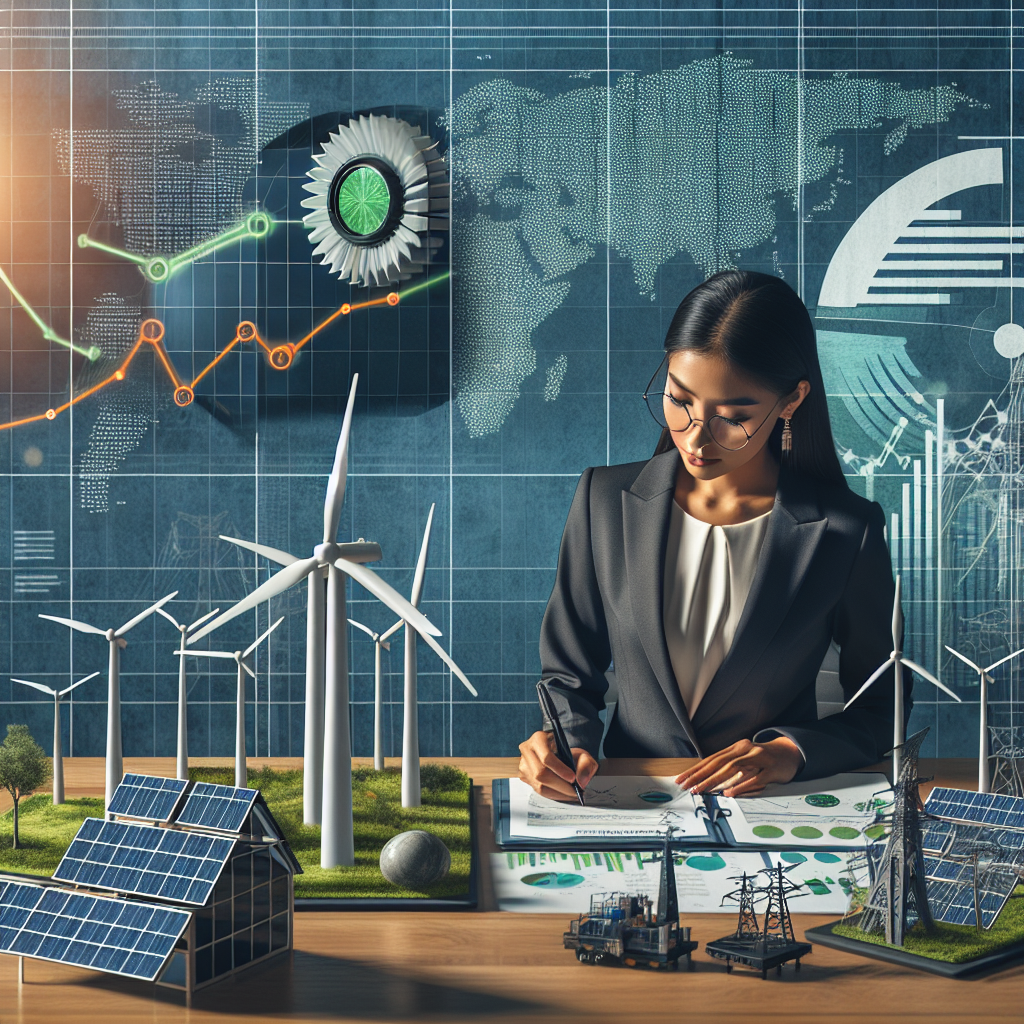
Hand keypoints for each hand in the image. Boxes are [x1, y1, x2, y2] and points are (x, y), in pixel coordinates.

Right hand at [518, 730, 598, 801]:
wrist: (559, 757)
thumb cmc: (569, 754)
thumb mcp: (581, 754)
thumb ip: (586, 765)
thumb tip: (581, 781)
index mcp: (539, 739)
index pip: (546, 757)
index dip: (560, 769)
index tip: (573, 778)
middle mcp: (527, 750)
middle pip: (540, 773)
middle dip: (560, 785)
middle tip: (575, 791)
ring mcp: (523, 764)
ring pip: (538, 785)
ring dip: (557, 792)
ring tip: (571, 794)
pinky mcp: (524, 776)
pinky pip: (538, 790)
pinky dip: (553, 795)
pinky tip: (563, 794)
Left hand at [674, 737, 802, 797]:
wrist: (790, 753)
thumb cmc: (763, 759)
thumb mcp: (744, 760)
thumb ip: (728, 766)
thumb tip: (705, 778)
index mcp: (736, 748)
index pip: (711, 759)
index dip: (695, 769)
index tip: (682, 779)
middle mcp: (745, 749)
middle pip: (718, 762)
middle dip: (700, 775)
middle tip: (686, 786)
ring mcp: (758, 757)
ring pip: (732, 768)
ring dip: (714, 780)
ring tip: (701, 790)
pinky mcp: (771, 769)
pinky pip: (754, 778)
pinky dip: (740, 786)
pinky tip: (729, 793)